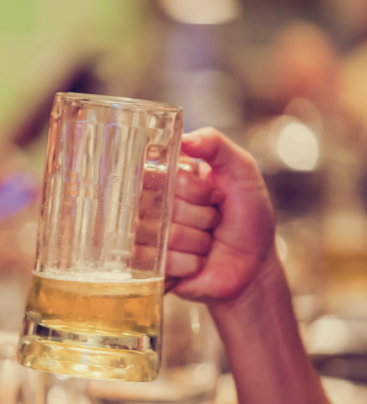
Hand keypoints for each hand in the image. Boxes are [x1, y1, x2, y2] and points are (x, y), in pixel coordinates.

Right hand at [165, 127, 277, 302]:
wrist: (254, 266)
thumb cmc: (248, 218)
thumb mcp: (242, 172)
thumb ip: (217, 145)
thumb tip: (184, 137)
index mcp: (168, 178)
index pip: (160, 173)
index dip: (191, 188)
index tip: (213, 194)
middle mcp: (152, 204)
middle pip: (162, 205)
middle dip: (201, 216)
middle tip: (214, 220)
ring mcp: (148, 235)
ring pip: (165, 235)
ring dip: (198, 242)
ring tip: (207, 242)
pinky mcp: (149, 265)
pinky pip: (163, 261)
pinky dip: (191, 263)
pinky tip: (198, 262)